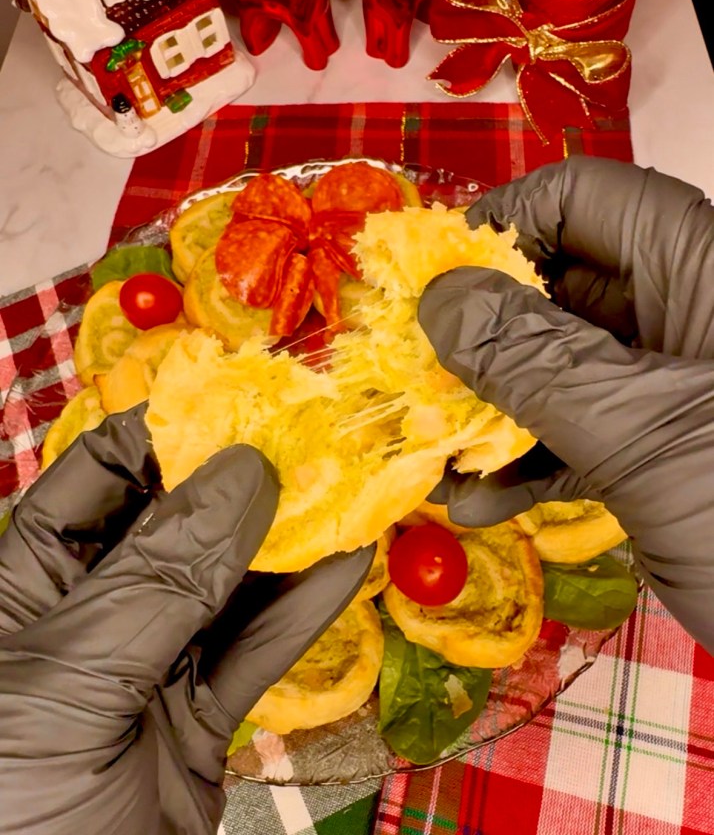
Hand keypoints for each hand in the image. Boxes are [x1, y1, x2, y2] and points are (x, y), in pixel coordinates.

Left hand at [0, 406, 373, 833]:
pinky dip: (305, 611)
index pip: (98, 477)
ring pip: (228, 587)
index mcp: (23, 591)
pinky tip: (349, 562)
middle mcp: (88, 620)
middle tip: (318, 436)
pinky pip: (257, 656)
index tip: (242, 401)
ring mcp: (146, 676)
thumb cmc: (7, 813)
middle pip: (175, 524)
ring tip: (351, 486)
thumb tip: (243, 471)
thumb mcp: (68, 684)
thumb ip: (161, 578)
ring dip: (290, 540)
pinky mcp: (196, 731)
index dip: (166, 432)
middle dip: (243, 481)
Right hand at [418, 157, 713, 653]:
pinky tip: (480, 501)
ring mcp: (671, 386)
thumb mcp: (641, 430)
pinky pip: (577, 433)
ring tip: (435, 453)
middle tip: (413, 375)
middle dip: (479, 332)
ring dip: (490, 408)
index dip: (504, 223)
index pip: (584, 197)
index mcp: (702, 269)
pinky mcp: (661, 452)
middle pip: (558, 284)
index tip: (431, 281)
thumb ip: (533, 361)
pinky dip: (524, 462)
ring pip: (558, 365)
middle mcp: (685, 314)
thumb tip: (439, 299)